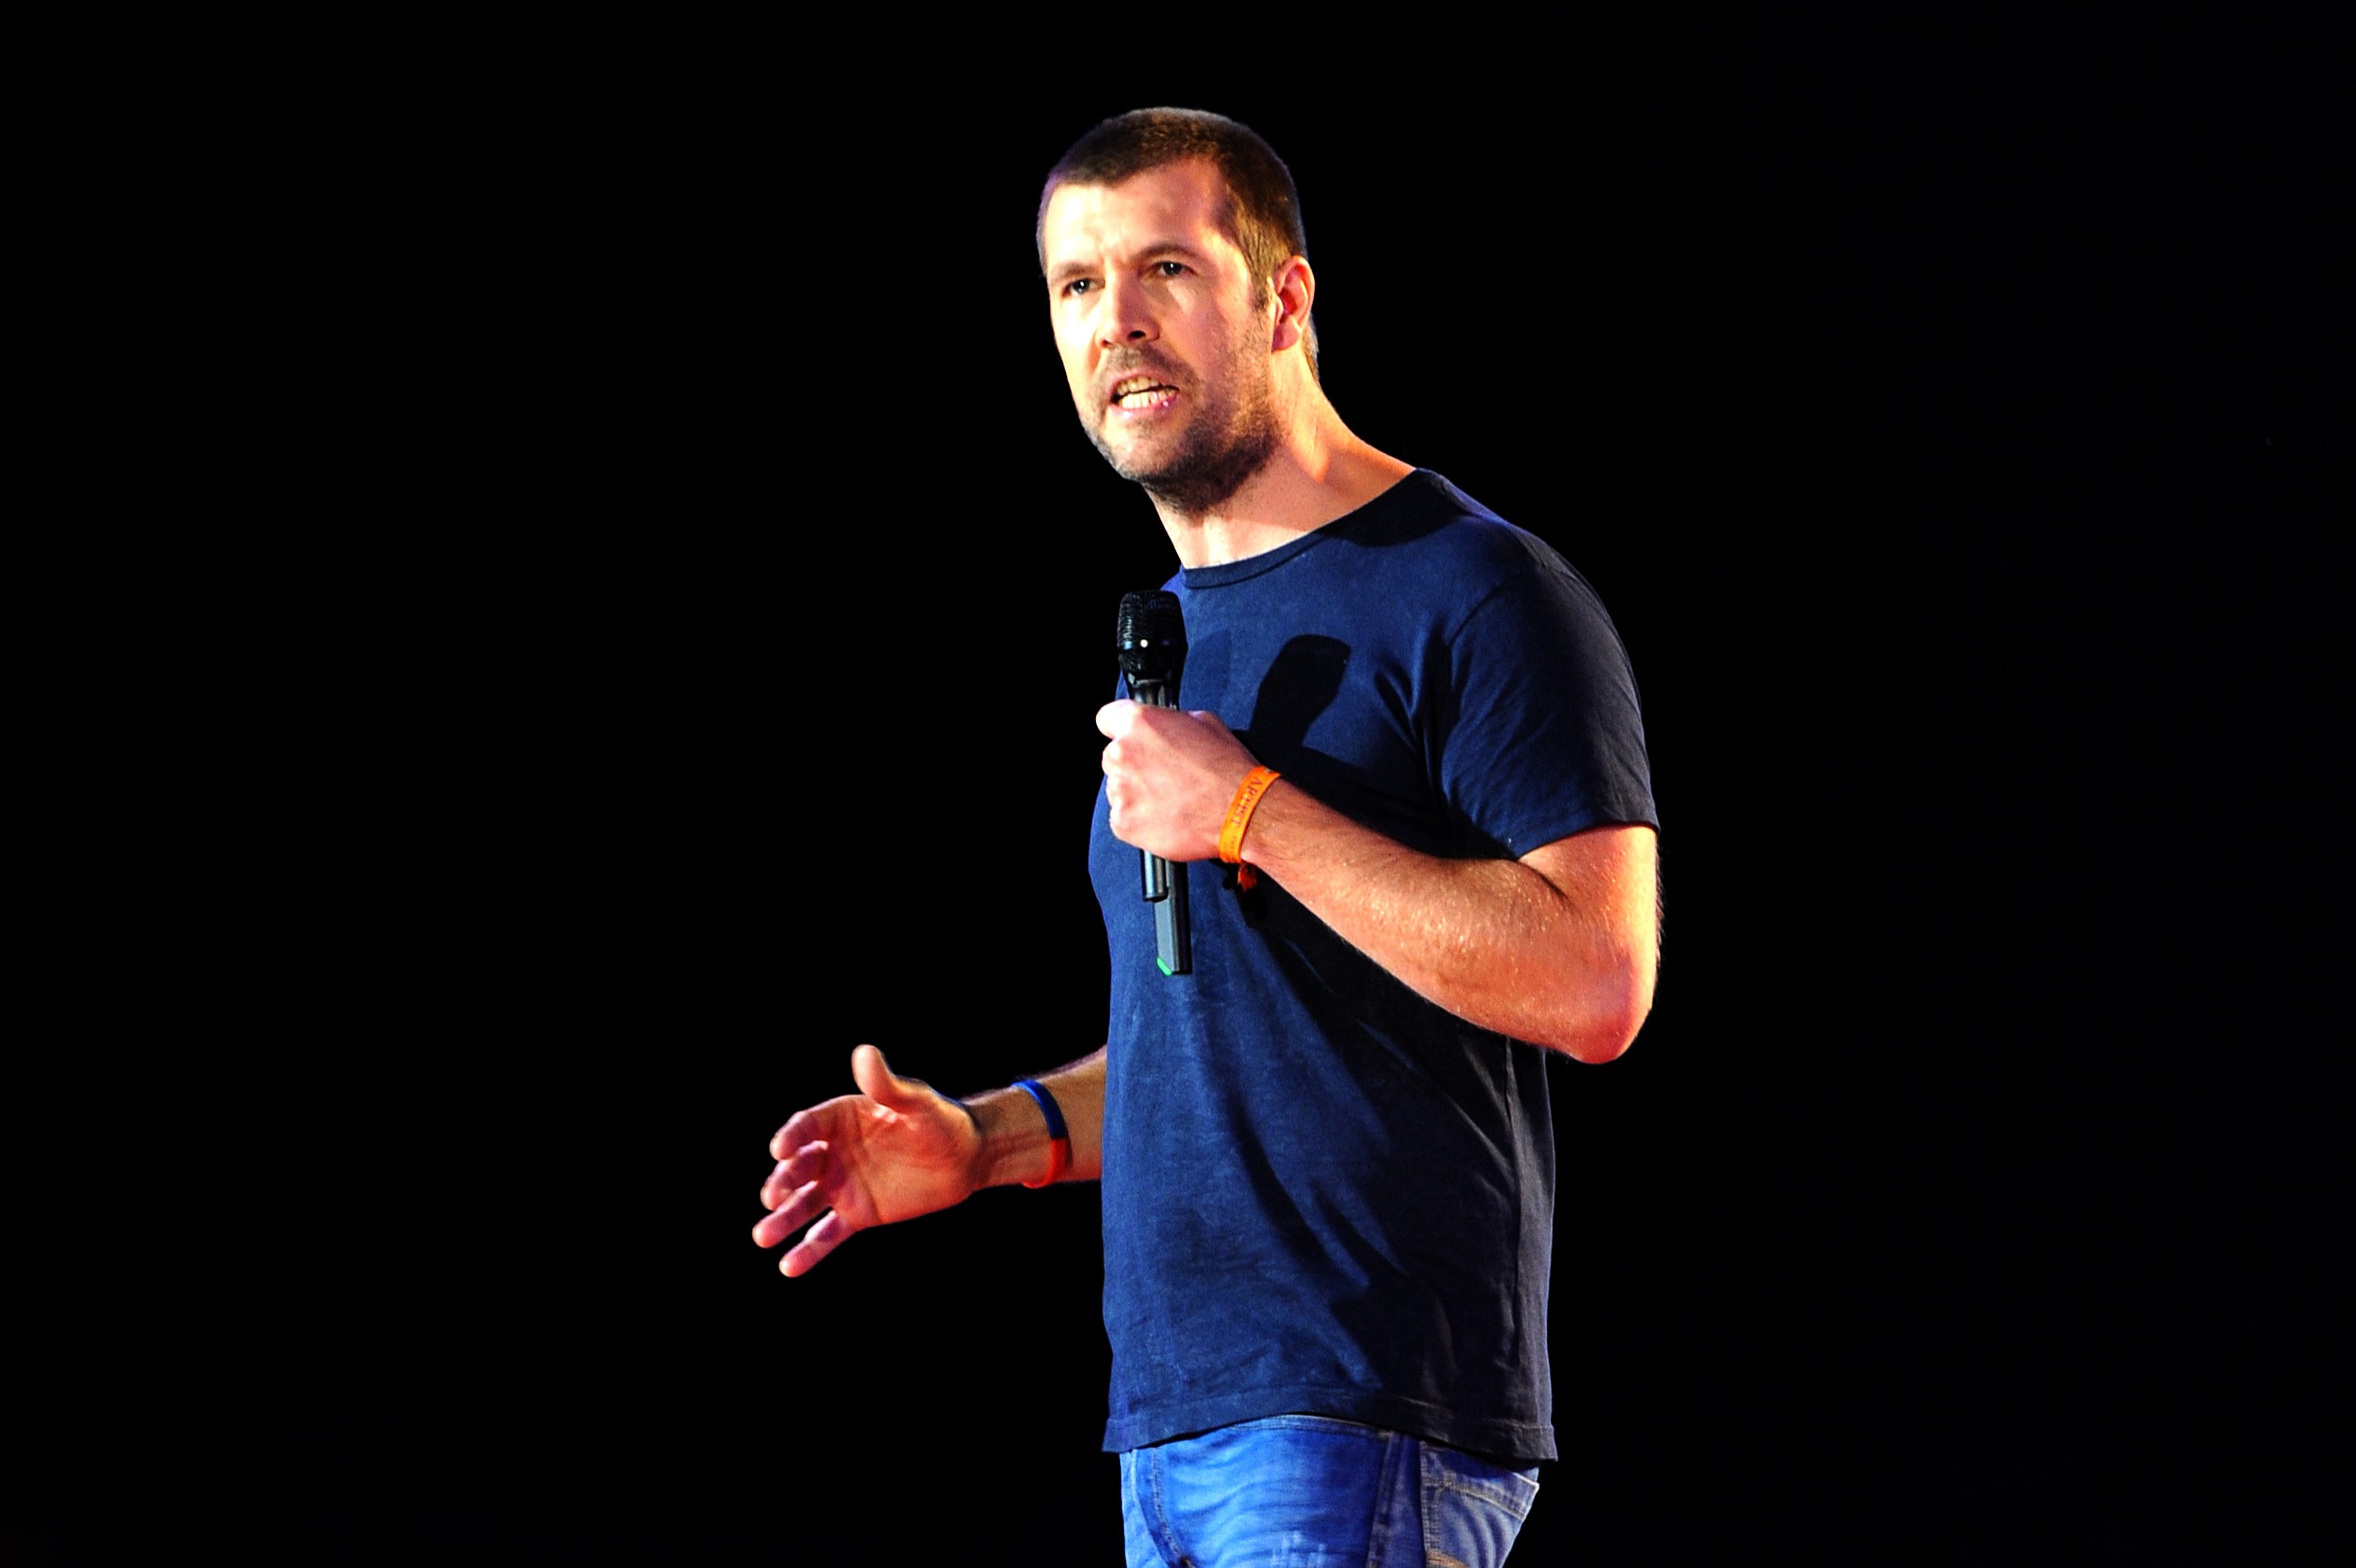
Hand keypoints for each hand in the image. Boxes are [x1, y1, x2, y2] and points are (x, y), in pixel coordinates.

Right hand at [753, 1045, 982, 1276]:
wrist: (966, 1158)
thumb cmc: (941, 1121)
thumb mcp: (916, 1102)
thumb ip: (887, 1085)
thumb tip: (864, 1052)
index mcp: (841, 1119)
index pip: (807, 1127)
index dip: (792, 1137)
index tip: (780, 1149)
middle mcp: (834, 1152)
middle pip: (799, 1167)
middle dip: (782, 1181)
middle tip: (773, 1197)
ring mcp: (842, 1185)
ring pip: (805, 1204)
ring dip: (783, 1220)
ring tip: (762, 1237)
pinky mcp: (857, 1215)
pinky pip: (827, 1234)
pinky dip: (808, 1250)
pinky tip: (788, 1267)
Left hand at [1096, 701, 1259, 862]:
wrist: (1239, 813)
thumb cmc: (1227, 770)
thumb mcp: (1205, 722)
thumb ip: (1171, 721)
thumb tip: (1164, 727)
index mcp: (1140, 723)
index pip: (1108, 718)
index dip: (1121, 729)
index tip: (1133, 740)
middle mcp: (1124, 753)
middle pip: (1113, 756)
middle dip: (1134, 764)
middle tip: (1163, 775)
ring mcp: (1120, 790)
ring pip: (1118, 788)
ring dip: (1136, 792)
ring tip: (1170, 798)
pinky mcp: (1123, 822)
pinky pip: (1121, 817)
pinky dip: (1139, 819)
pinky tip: (1166, 815)